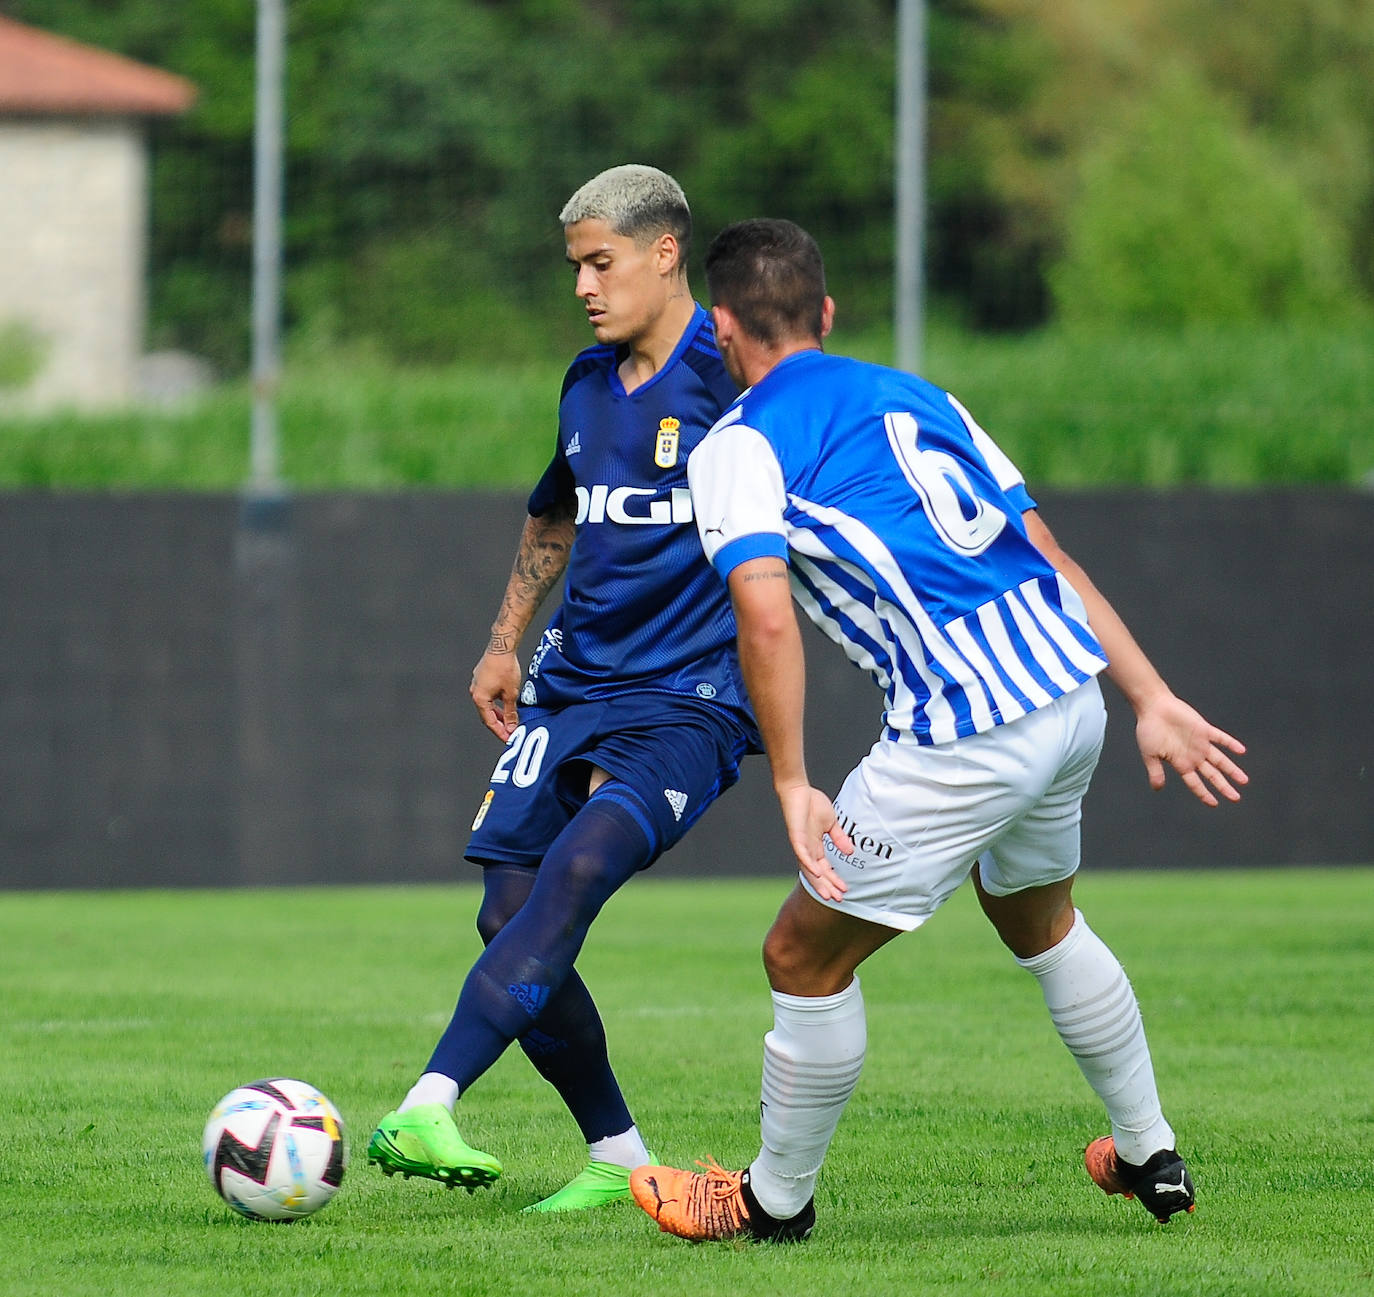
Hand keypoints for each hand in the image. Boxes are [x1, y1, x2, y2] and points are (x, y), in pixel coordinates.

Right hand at [470, 649, 521, 740]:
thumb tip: (511, 726)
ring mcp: (477, 685)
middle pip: (486, 714)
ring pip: (487, 705)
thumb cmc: (505, 668)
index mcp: (480, 699)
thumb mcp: (511, 694)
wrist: (501, 646)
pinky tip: (505, 705)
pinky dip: (496, 704)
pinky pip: (488, 696)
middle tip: (510, 732)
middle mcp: (475, 692)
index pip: (489, 722)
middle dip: (499, 724)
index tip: (508, 739)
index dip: (499, 732)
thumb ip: (510, 712)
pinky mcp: (481, 678)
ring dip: (498, 714)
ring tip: (509, 720)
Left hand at [777, 783, 854, 901]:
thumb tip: (850, 851)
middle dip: (828, 887)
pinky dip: (809, 864)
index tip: (844, 890)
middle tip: (838, 900)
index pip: (825, 868)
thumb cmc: (812, 804)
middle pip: (818, 874)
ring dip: (819, 882)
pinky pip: (802, 854)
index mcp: (816, 846)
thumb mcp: (831, 823)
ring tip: (828, 895)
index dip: (834, 879)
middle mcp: (807, 849)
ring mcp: (801, 844)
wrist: (798, 790)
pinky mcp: (796, 837)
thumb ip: (839, 838)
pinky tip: (817, 873)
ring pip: (809, 869)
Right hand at [1134, 692, 1247, 806]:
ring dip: (1232, 769)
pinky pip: (1220, 738)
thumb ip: (1155, 772)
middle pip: (1212, 774)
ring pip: (1220, 760)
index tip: (1214, 803)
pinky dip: (1230, 744)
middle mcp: (1193, 755)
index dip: (1204, 794)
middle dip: (1223, 786)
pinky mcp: (1203, 729)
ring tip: (1244, 780)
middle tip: (1236, 798)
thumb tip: (1157, 789)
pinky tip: (1241, 751)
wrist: (1153, 707)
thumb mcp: (1149, 754)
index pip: (1195, 783)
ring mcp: (1200, 743)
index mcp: (1180, 763)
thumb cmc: (1149, 730)